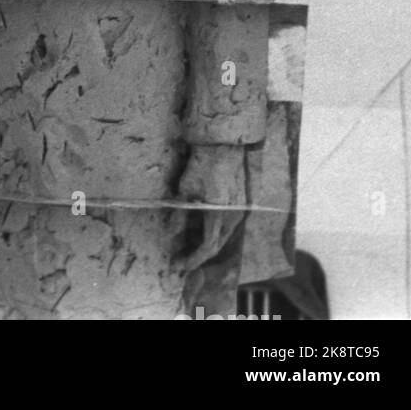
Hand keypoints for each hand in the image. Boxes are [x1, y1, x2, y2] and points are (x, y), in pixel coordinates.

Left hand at [178, 142, 246, 270]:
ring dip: (206, 245)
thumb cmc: (203, 164)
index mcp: (219, 215)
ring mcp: (239, 212)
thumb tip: (172, 233)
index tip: (180, 264)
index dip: (193, 258)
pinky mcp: (239, 205)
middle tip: (180, 259)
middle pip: (216, 245)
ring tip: (187, 247)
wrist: (224, 145)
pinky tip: (200, 231)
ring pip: (223, 238)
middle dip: (198, 255)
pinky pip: (227, 227)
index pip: (207, 246)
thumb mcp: (186, 189)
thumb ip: (180, 214)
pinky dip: (213, 234)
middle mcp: (233, 218)